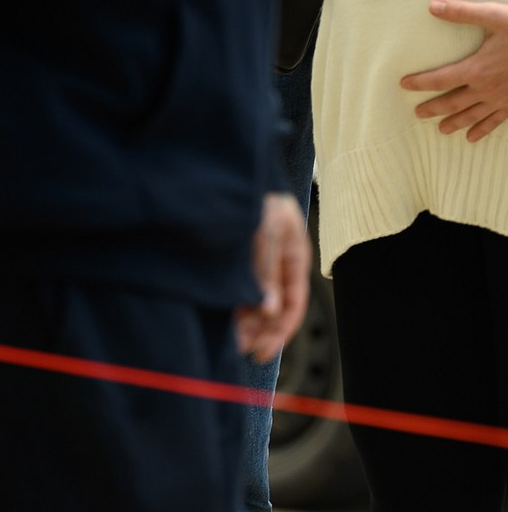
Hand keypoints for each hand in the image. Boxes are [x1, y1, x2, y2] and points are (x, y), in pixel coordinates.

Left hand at [235, 192, 310, 360]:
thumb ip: (264, 267)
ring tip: (228, 338)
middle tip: (239, 349)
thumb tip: (268, 309)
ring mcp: (254, 256)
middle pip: (273, 305)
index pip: (293, 303)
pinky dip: (230, 302)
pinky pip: (236, 285)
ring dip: (243, 319)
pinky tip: (219, 316)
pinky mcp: (232, 253)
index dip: (279, 332)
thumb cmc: (251, 190)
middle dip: (259, 329)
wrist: (225, 161)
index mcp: (293, 254)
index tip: (261, 352)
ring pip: (254, 298)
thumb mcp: (263, 228)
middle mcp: (275, 259)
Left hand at [401, 0, 507, 140]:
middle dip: (434, 108)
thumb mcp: (495, 16)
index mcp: (477, 69)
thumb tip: (432, 6)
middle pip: (453, 102)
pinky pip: (496, 122)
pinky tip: (473, 138)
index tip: (403, 85)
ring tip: (442, 130)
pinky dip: (483, 130)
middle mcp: (487, 89)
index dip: (420, 83)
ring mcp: (502, 100)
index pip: (440, 79)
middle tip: (417, 114)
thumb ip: (463, 12)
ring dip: (456, 123)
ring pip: (473, 116)